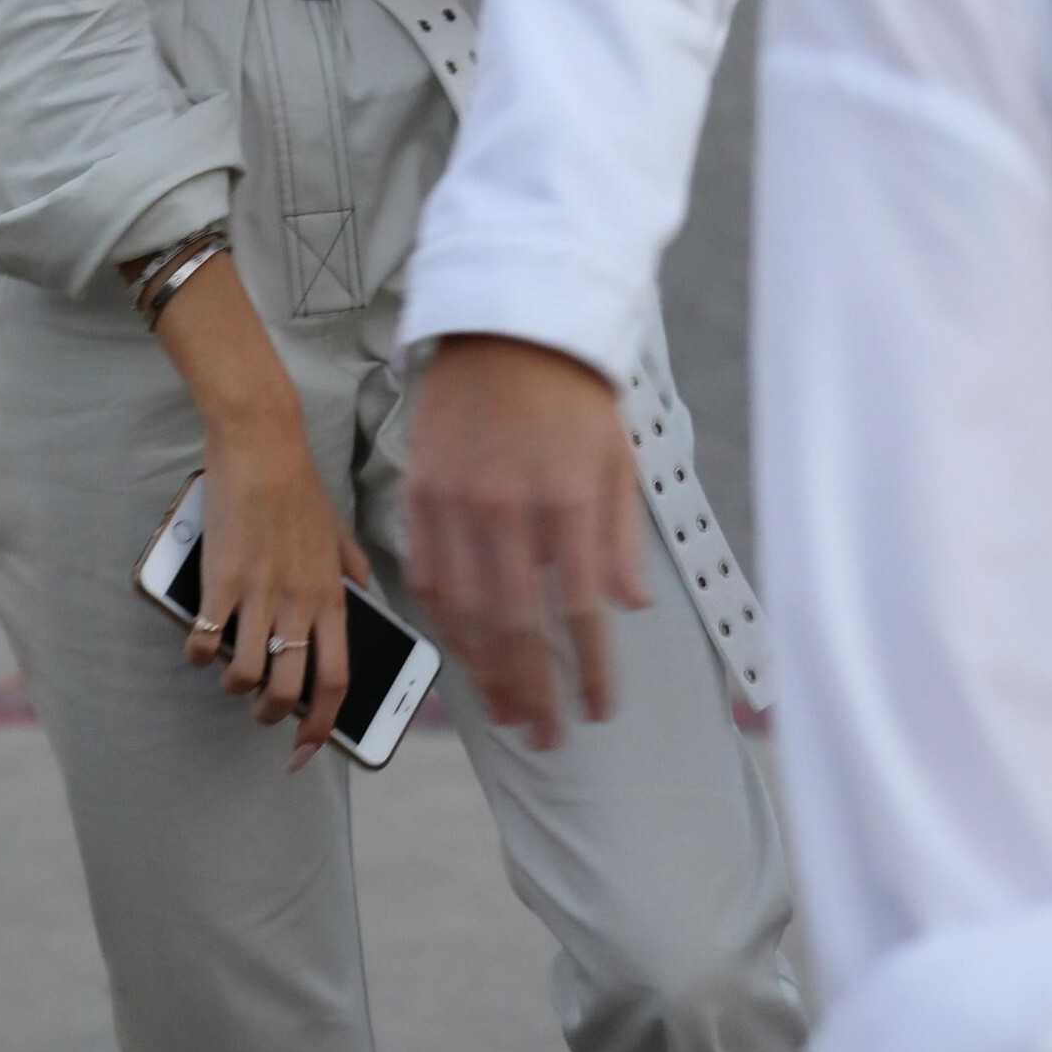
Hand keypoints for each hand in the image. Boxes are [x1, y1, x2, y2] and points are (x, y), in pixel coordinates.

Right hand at [193, 404, 372, 767]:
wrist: (262, 442)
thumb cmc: (298, 483)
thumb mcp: (337, 529)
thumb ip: (351, 567)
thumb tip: (364, 594)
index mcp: (332, 596)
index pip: (337, 681)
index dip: (323, 727)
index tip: (308, 750)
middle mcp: (299, 603)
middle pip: (288, 689)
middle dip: (270, 716)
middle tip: (260, 712)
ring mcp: (260, 592)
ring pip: (244, 675)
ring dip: (233, 686)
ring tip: (228, 674)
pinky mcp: (221, 578)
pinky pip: (206, 640)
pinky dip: (198, 653)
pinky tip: (198, 644)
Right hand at [405, 337, 647, 747]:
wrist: (503, 317)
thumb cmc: (568, 383)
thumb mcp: (616, 453)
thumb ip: (620, 535)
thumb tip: (629, 606)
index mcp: (566, 499)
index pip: (581, 611)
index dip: (589, 670)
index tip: (596, 709)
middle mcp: (509, 508)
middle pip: (518, 626)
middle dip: (534, 690)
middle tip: (546, 734)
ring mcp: (457, 501)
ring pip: (467, 611)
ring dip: (487, 671)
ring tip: (504, 710)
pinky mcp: (422, 490)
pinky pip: (429, 573)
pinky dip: (445, 621)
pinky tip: (461, 650)